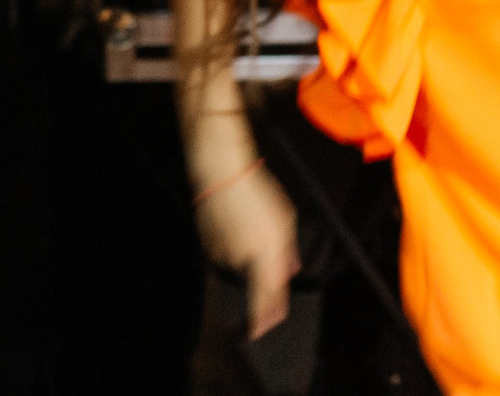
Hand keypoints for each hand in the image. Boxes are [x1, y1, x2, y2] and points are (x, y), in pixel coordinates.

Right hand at [195, 163, 298, 339]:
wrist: (220, 172)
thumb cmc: (255, 192)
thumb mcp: (283, 219)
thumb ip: (287, 251)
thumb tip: (291, 270)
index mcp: (266, 249)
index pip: (269, 292)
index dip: (268, 312)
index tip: (266, 326)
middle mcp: (244, 254)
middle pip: (254, 279)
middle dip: (259, 282)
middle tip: (259, 265)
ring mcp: (224, 249)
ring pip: (240, 261)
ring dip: (246, 250)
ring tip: (247, 221)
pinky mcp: (208, 241)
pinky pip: (224, 250)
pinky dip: (230, 241)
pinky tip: (232, 221)